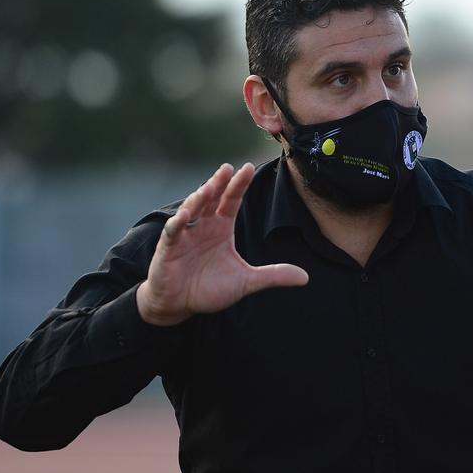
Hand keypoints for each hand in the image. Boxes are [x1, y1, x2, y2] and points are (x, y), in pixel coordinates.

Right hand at [136, 163, 308, 325]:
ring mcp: (184, 235)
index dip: (239, 185)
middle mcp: (203, 226)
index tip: (249, 167)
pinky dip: (177, 224)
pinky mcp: (168, 249)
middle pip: (211, 199)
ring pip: (191, 210)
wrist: (181, 305)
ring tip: (209, 187)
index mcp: (221, 227)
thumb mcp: (246, 281)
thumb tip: (305, 277)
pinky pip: (172, 232)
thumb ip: (273, 275)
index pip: (231, 200)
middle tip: (228, 168)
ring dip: (199, 198)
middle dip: (218, 183)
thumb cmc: (210, 288)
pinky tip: (184, 216)